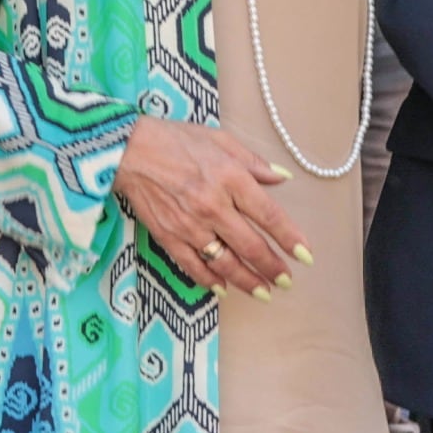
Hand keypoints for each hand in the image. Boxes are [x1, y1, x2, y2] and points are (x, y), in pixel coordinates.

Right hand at [113, 116, 308, 294]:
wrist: (128, 150)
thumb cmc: (176, 140)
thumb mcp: (221, 140)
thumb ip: (254, 163)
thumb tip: (282, 178)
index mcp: (232, 179)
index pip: (269, 215)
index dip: (290, 238)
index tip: (305, 255)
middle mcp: (214, 206)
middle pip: (250, 245)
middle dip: (272, 267)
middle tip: (286, 281)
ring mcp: (190, 225)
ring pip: (224, 261)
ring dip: (246, 280)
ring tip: (263, 292)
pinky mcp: (168, 237)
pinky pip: (193, 265)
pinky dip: (209, 280)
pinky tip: (223, 288)